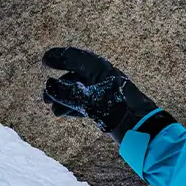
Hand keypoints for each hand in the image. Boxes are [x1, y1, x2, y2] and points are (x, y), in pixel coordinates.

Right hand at [41, 47, 172, 139]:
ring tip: (52, 108)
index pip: (75, 57)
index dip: (59, 57)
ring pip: (78, 90)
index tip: (44, 60)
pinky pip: (84, 101)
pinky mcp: (106, 105)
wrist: (141, 128)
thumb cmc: (117, 111)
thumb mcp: (88, 102)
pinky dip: (72, 106)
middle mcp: (101, 77)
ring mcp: (104, 91)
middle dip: (58, 85)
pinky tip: (62, 113)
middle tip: (45, 96)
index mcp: (99, 69)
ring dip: (63, 98)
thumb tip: (48, 86)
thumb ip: (67, 94)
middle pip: (75, 75)